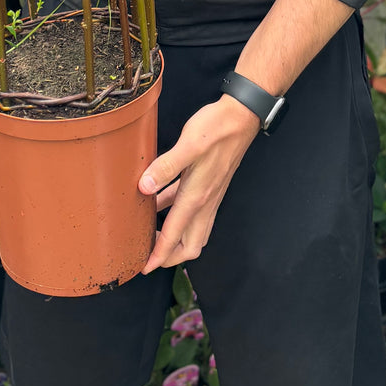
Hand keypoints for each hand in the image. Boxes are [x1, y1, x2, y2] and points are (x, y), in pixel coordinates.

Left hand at [137, 95, 259, 273]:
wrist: (241, 117)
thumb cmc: (217, 128)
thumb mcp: (189, 145)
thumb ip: (165, 167)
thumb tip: (144, 187)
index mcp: (197, 196)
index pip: (174, 236)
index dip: (159, 255)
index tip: (144, 268)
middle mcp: (205, 201)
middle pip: (189, 244)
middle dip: (170, 256)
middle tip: (149, 256)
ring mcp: (209, 194)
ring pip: (192, 230)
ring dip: (174, 237)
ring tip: (150, 233)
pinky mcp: (210, 184)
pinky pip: (191, 209)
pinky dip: (175, 212)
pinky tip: (159, 200)